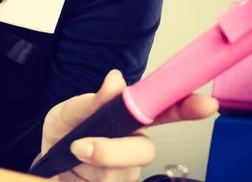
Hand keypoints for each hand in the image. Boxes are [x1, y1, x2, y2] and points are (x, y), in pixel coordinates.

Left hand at [38, 70, 218, 181]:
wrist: (45, 164)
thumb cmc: (64, 133)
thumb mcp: (70, 112)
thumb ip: (93, 101)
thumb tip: (116, 80)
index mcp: (131, 119)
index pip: (165, 112)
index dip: (187, 107)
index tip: (206, 103)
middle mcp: (135, 146)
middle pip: (145, 151)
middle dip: (112, 150)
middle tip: (80, 145)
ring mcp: (127, 173)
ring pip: (120, 173)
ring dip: (88, 164)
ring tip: (71, 154)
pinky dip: (81, 176)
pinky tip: (73, 171)